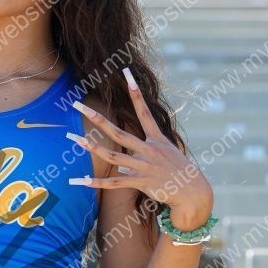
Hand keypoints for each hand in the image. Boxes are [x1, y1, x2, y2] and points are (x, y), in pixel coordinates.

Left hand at [68, 66, 213, 229]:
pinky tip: (80, 181)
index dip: (135, 92)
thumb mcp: (168, 157)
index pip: (144, 111)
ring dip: (91, 148)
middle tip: (77, 105)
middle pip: (118, 132)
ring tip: (74, 139)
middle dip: (97, 118)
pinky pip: (114, 183)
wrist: (194, 194)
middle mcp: (149, 150)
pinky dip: (96, 183)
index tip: (126, 73)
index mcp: (157, 139)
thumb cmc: (182, 174)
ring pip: (113, 156)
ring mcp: (144, 166)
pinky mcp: (142, 183)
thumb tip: (125, 165)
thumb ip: (146, 155)